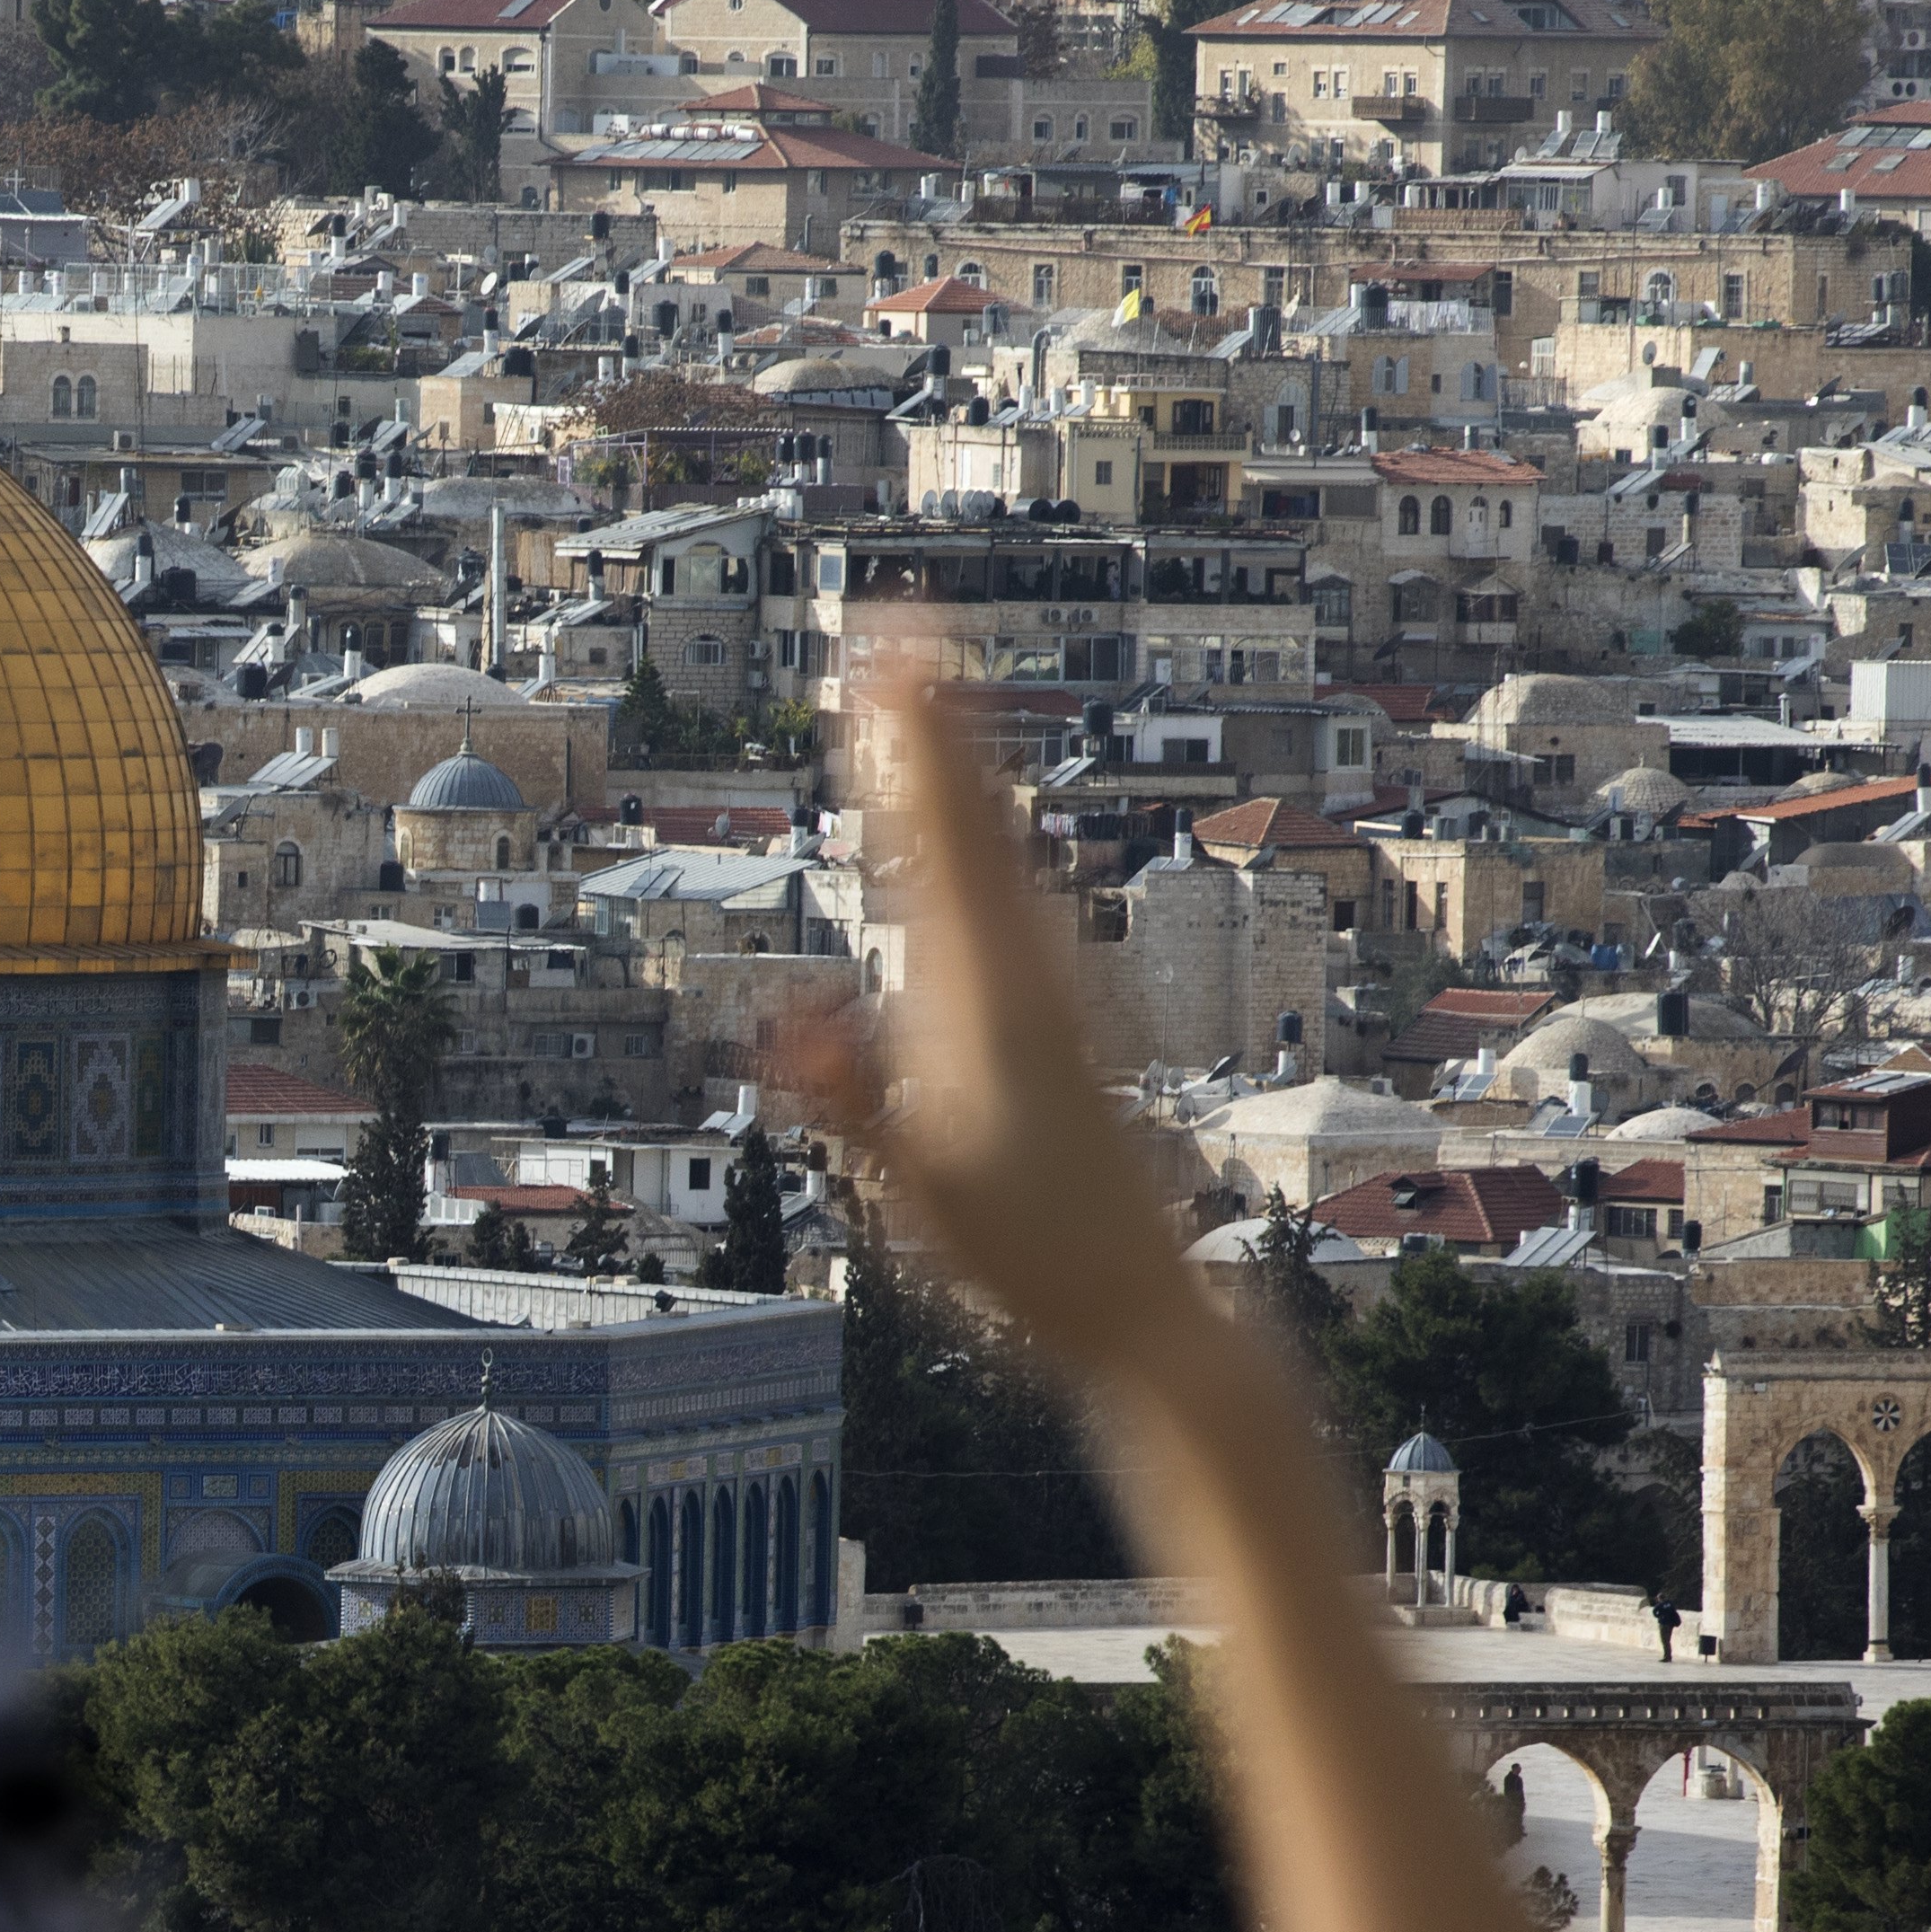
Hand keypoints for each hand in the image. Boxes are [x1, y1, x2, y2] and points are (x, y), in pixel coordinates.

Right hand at [792, 640, 1210, 1385]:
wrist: (1144, 1306)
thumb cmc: (1025, 1260)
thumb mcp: (916, 1192)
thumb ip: (850, 1098)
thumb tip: (786, 1010)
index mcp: (985, 999)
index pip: (937, 841)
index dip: (906, 744)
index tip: (884, 657)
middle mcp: (1032, 973)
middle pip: (972, 819)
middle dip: (930, 722)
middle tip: (899, 625)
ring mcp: (1060, 990)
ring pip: (1002, 849)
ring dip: (960, 766)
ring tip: (930, 693)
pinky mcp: (1073, 1015)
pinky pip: (1017, 892)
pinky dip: (984, 835)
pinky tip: (977, 832)